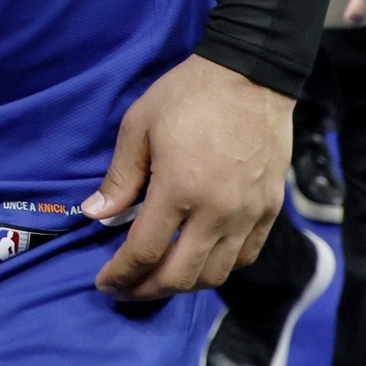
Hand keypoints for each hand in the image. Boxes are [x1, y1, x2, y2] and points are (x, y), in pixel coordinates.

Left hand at [84, 54, 290, 300]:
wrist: (250, 75)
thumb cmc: (187, 95)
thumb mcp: (138, 126)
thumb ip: (119, 177)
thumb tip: (95, 215)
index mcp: (179, 189)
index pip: (144, 251)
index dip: (121, 274)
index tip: (104, 283)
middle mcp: (217, 211)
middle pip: (182, 275)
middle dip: (148, 290)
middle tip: (127, 289)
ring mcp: (248, 213)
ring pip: (217, 274)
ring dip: (184, 284)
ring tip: (159, 277)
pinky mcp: (270, 209)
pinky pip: (245, 256)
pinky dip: (220, 267)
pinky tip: (199, 258)